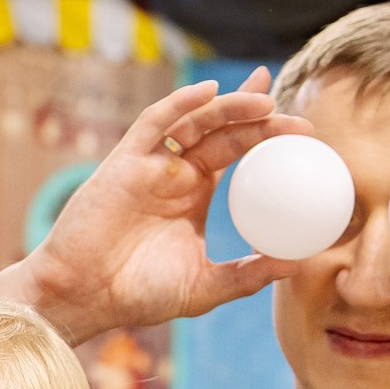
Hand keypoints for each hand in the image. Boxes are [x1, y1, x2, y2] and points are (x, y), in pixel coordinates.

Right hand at [0, 68, 310, 344]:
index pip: (237, 151)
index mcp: (194, 195)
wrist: (84, 295)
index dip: (267, 134)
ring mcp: (151, 164)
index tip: (305, 132)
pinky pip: (154, 122)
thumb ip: (248, 275)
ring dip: (230, 107)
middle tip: (299, 121)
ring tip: (266, 101)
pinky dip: (180, 103)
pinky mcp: (125, 161)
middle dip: (260, 117)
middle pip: (224, 131)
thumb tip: (297, 264)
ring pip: (197, 121)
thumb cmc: (137, 295)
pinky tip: (207, 93)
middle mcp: (175, 173)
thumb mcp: (204, 287)